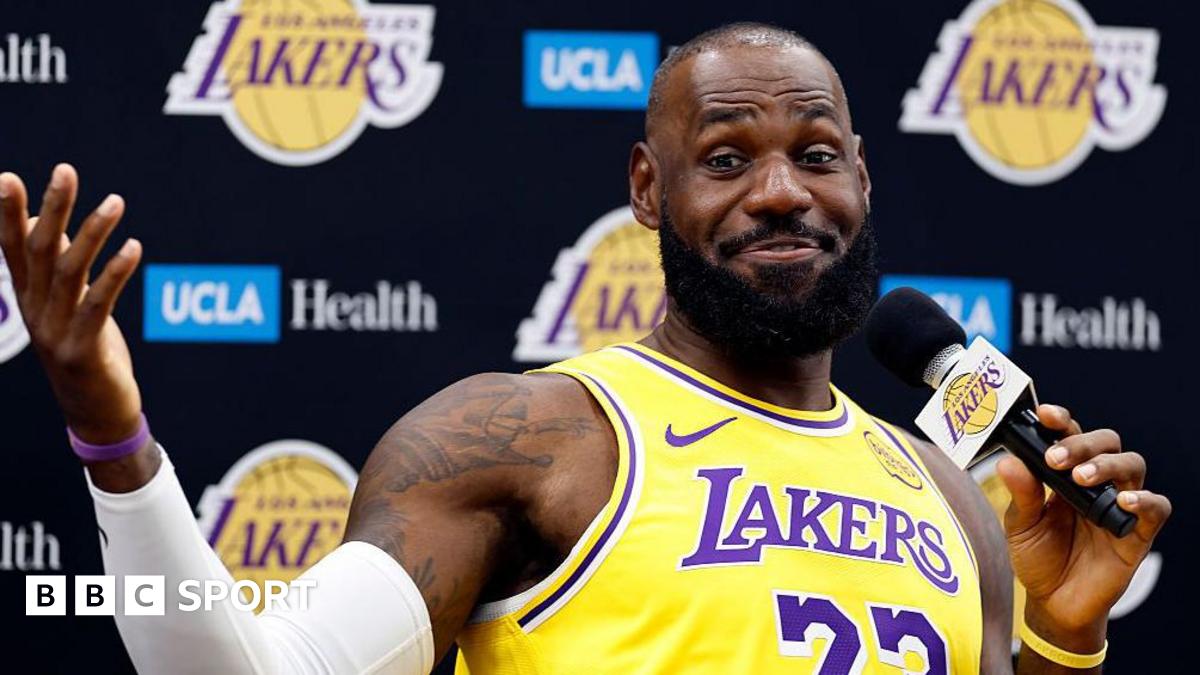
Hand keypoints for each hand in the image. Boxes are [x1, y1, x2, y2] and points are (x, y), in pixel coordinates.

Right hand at [0, 164, 143, 444]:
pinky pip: (99, 303)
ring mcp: (56, 330)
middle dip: (51, 208)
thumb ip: (57, 265)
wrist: (95, 414)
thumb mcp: (66, 306)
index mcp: (29, 297)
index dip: (7, 213)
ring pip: (69, 271)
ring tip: (115, 201)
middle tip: (65, 170)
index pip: (12, 247)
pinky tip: (133, 248)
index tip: (5, 177)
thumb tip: (48, 219)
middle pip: (38, 249)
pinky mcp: (83, 348)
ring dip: (91, 233)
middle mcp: (36, 309)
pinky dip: (115, 272)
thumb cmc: (84, 351)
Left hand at [998, 403, 1169, 648]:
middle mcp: (1097, 482)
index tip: (1045, 415)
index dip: (1061, 420)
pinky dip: (1144, 499)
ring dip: (1108, 465)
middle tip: (1056, 459)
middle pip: (1106, 443)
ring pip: (1132, 465)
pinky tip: (1122, 500)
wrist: (1053, 602)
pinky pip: (1156, 508)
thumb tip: (1008, 461)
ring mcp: (1119, 504)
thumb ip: (1021, 494)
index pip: (1070, 435)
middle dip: (1082, 443)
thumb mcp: (1020, 525)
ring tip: (1081, 478)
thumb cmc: (1038, 557)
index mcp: (1066, 473)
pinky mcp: (1138, 533)